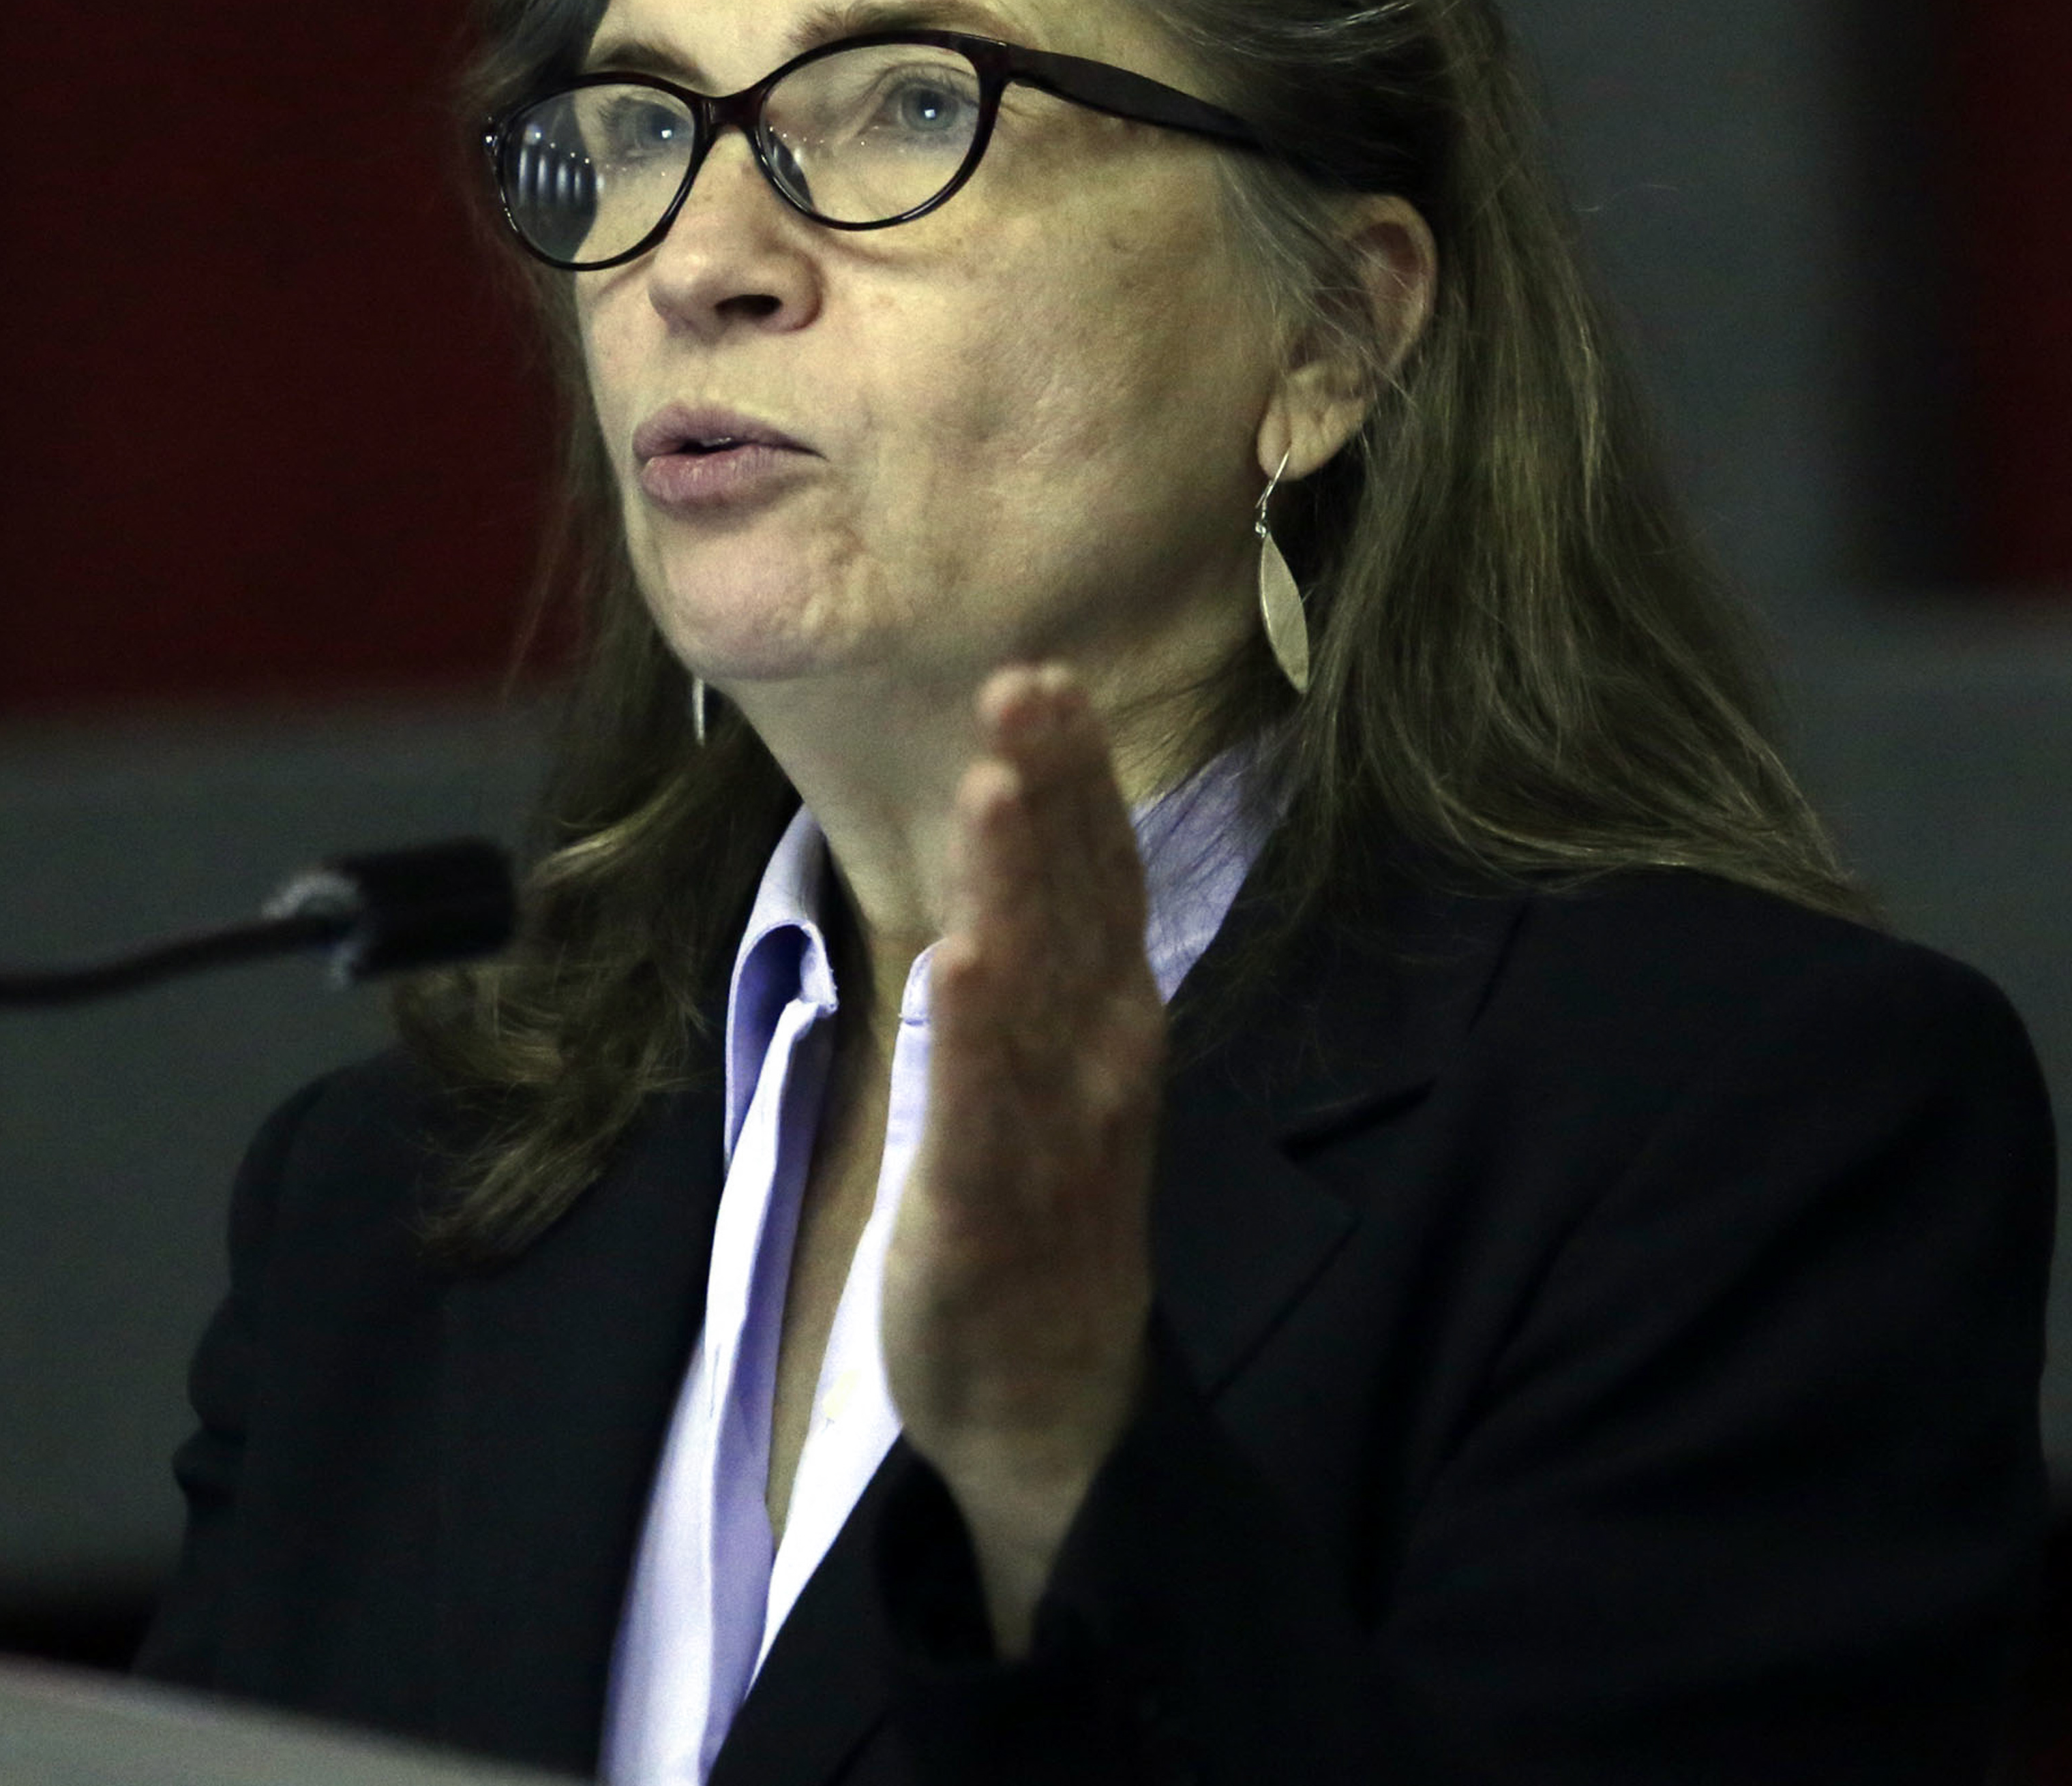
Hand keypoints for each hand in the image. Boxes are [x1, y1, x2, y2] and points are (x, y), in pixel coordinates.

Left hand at [882, 665, 1166, 1656]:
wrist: (1050, 1395)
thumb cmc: (1046, 1206)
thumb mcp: (1055, 1061)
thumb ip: (1046, 952)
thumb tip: (1027, 827)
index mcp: (1109, 1015)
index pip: (1100, 873)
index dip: (1077, 776)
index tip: (1046, 676)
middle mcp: (1099, 1056)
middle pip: (1077, 902)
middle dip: (1053, 791)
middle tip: (1029, 682)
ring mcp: (1055, 1131)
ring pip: (1038, 986)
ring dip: (1021, 885)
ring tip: (999, 785)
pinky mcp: (993, 1208)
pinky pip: (988, 1112)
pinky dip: (980, 1039)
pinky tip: (962, 964)